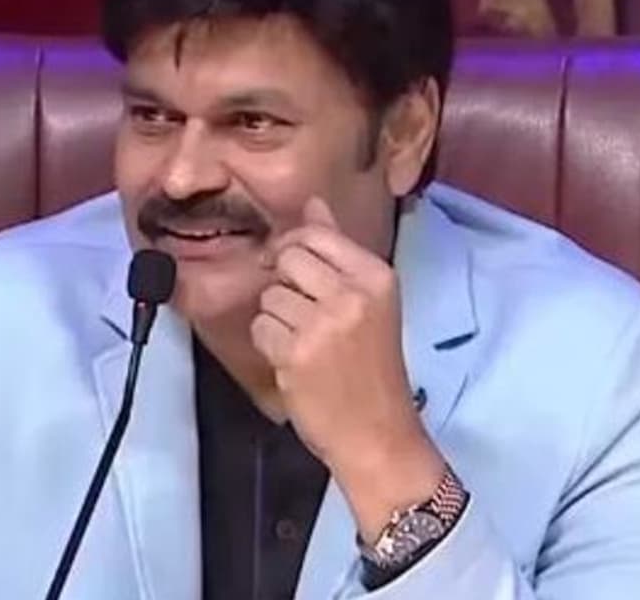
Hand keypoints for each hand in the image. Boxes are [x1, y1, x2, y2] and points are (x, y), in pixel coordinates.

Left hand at [251, 196, 444, 539]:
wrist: (379, 435)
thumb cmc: (372, 370)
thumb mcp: (369, 303)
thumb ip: (338, 251)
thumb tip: (313, 204)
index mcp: (376, 276)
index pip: (315, 234)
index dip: (292, 248)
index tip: (294, 271)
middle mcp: (352, 294)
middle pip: (287, 258)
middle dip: (284, 284)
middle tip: (302, 314)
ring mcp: (323, 324)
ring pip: (269, 294)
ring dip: (277, 318)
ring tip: (304, 344)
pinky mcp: (296, 353)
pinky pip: (260, 326)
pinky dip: (268, 344)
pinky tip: (293, 362)